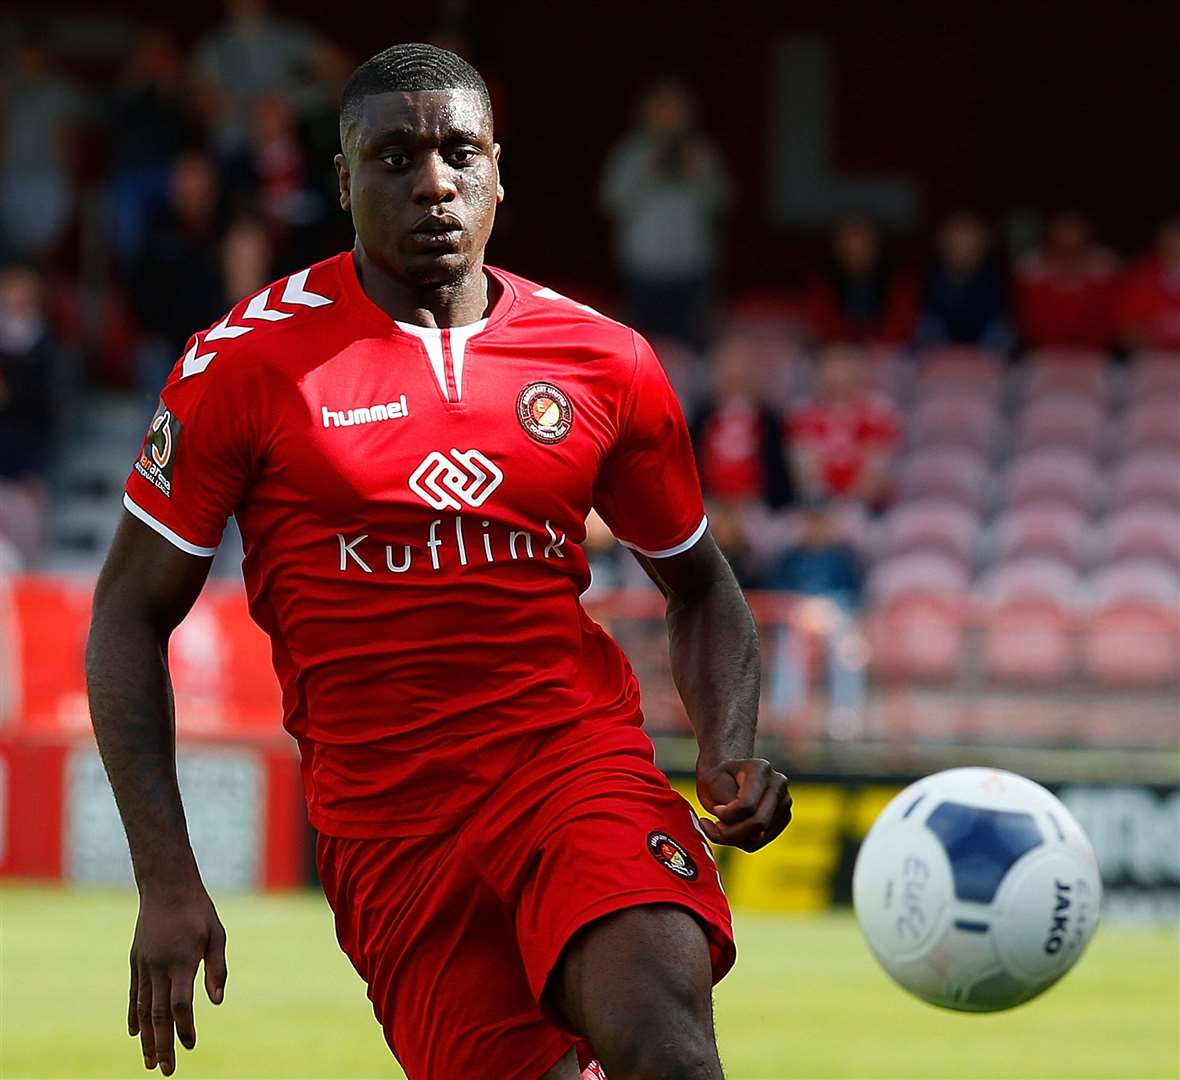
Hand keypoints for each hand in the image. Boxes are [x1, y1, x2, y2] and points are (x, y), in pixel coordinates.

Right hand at [129, 883, 226, 1074]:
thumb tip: (217, 1003)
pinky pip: (134, 994)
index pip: (181, 1004)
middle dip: (162, 1045)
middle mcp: (160, 966)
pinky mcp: (136, 961)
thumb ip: (217, 968)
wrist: (167, 886)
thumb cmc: (198, 910)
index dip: (185, 1028)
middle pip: (158, 1014)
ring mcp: (144, 965)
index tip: (190, 1046)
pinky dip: (134, 1016)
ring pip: (142, 1009)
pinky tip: (135, 1034)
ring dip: (146, 1038)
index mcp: (182, 960)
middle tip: (166, 1070)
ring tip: (149, 1062)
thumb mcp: (216, 934)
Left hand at [696, 758, 791, 851]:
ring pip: (759, 837)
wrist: (727, 775)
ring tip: (720, 827)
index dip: (727, 815)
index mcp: (760, 769)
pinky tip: (730, 829)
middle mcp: (778, 783)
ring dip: (734, 838)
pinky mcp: (783, 818)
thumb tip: (758, 836)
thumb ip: (731, 807)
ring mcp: (784, 801)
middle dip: (731, 832)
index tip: (715, 810)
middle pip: (758, 823)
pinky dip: (741, 841)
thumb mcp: (712, 783)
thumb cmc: (718, 777)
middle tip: (716, 825)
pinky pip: (760, 842)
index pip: (747, 805)